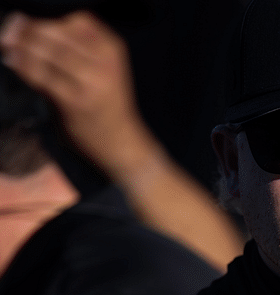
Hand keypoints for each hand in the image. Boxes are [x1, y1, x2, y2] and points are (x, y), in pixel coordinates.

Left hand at [0, 11, 148, 171]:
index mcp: (113, 50)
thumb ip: (78, 52)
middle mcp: (105, 63)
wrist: (121, 141)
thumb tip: (32, 32)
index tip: (31, 24)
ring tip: (6, 43)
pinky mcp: (75, 101)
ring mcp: (92, 82)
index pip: (80, 21)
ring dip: (23, 46)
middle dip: (30, 29)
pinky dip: (24, 66)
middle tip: (9, 29)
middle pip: (61, 34)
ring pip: (50, 53)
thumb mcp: (104, 70)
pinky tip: (13, 61)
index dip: (53, 21)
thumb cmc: (107, 105)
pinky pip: (44, 77)